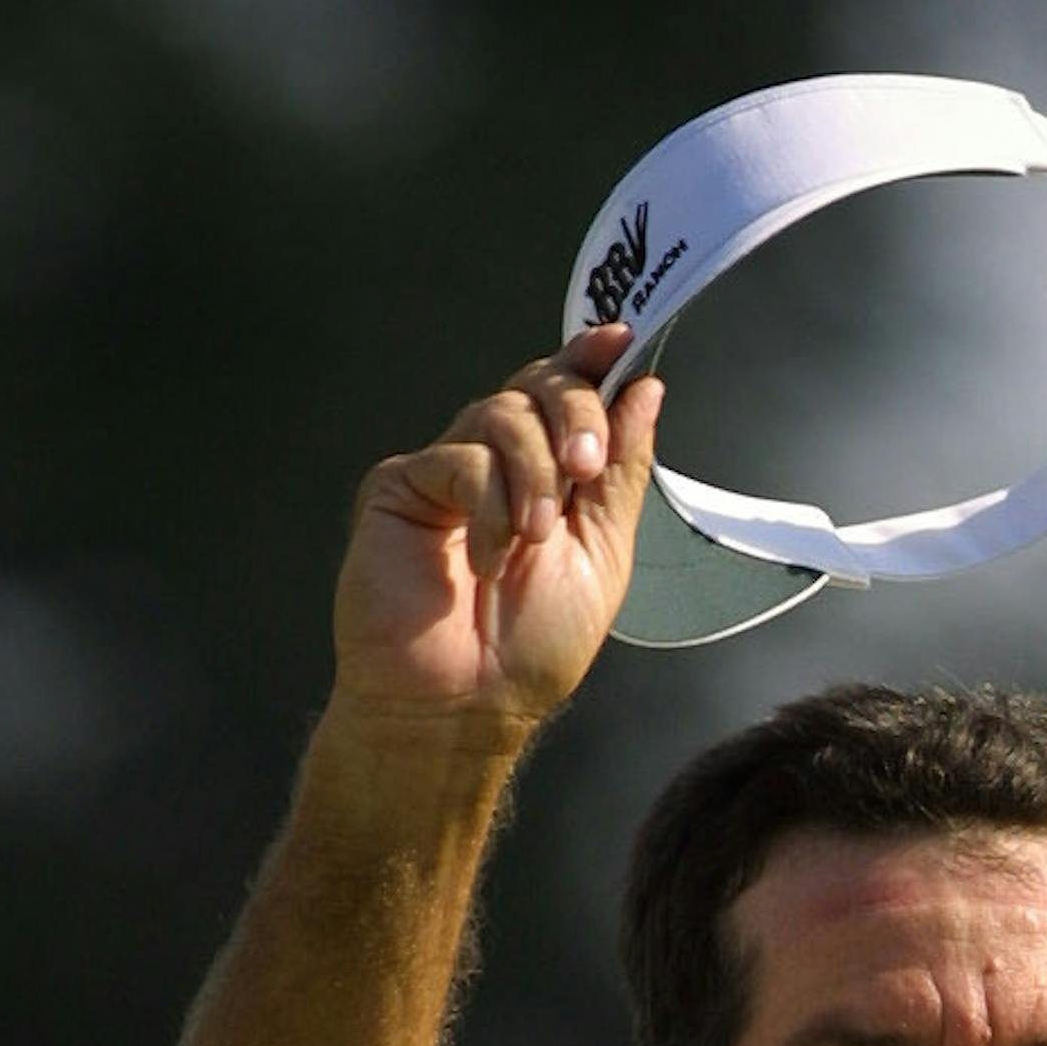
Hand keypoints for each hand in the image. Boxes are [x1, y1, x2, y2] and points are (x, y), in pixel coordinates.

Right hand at [330, 328, 663, 734]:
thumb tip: (643, 390)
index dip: (591, 360)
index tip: (620, 339)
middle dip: (575, 414)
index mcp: (549, 477)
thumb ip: (621, 474)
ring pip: (502, 413)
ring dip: (535, 474)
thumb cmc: (527, 650)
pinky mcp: (402, 485)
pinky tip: (485, 559)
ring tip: (534, 538)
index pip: (568, 395)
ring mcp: (448, 470)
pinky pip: (460, 457)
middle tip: (586, 467)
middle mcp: (498, 464)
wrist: (462, 706)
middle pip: (539, 386)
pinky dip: (488, 506)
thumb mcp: (603, 555)